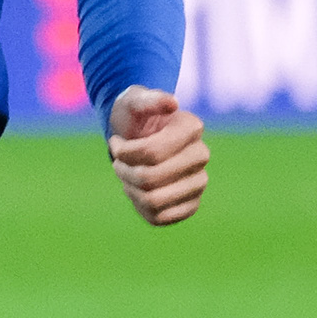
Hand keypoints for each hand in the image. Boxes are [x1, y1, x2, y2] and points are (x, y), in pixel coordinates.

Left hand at [106, 85, 209, 225]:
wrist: (136, 137)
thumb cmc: (133, 118)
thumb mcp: (132, 101)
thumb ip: (148, 100)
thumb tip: (171, 103)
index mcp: (191, 127)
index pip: (151, 152)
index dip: (124, 152)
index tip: (115, 142)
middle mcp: (201, 155)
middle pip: (150, 178)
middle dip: (123, 171)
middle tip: (117, 161)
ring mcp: (199, 182)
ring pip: (153, 200)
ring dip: (129, 189)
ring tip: (127, 175)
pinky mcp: (191, 204)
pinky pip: (160, 218)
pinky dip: (140, 206)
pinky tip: (139, 191)